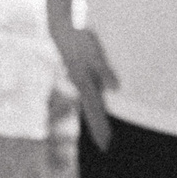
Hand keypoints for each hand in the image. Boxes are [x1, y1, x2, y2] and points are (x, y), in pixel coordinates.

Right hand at [48, 19, 118, 151]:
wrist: (61, 29)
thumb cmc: (79, 40)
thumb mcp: (94, 52)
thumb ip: (104, 70)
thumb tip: (115, 88)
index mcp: (85, 84)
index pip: (95, 111)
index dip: (101, 128)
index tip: (106, 145)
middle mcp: (81, 86)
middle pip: (92, 112)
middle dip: (98, 129)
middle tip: (105, 147)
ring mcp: (80, 81)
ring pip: (90, 105)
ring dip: (96, 119)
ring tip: (101, 134)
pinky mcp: (80, 74)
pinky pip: (89, 95)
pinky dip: (94, 106)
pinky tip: (95, 107)